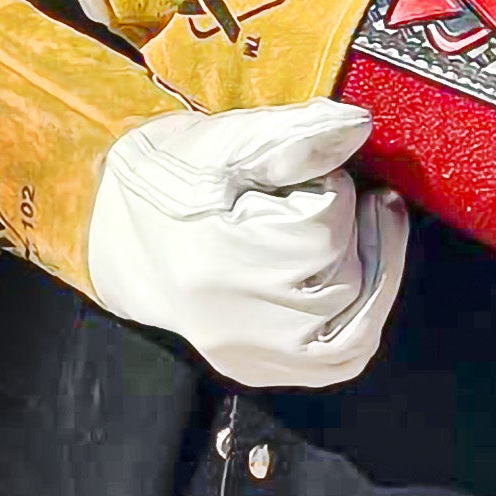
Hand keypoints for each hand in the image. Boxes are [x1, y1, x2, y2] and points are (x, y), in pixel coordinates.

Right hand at [88, 100, 409, 387]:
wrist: (115, 228)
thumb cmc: (172, 176)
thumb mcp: (225, 139)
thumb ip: (294, 133)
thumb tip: (359, 126)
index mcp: (220, 256)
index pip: (324, 227)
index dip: (334, 188)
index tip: (309, 175)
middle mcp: (234, 321)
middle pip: (345, 278)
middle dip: (358, 229)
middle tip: (348, 194)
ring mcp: (247, 354)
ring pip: (356, 327)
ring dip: (379, 274)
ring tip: (375, 226)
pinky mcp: (256, 369)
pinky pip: (338, 361)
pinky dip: (364, 321)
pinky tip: (363, 278)